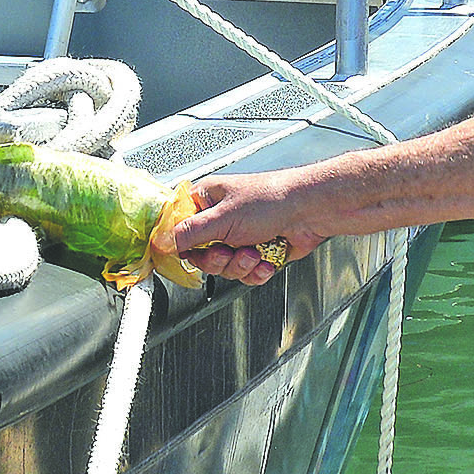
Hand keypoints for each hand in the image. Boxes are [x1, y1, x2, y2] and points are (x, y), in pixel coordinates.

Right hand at [165, 173, 324, 285]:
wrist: (311, 211)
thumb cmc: (272, 199)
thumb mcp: (223, 218)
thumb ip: (189, 233)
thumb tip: (162, 241)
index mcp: (207, 200)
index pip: (178, 226)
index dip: (178, 243)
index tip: (181, 254)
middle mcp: (221, 219)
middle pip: (200, 255)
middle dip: (217, 260)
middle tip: (228, 251)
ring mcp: (239, 237)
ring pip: (224, 268)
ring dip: (240, 265)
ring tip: (255, 252)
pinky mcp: (257, 253)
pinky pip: (245, 274)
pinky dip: (256, 271)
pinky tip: (266, 260)